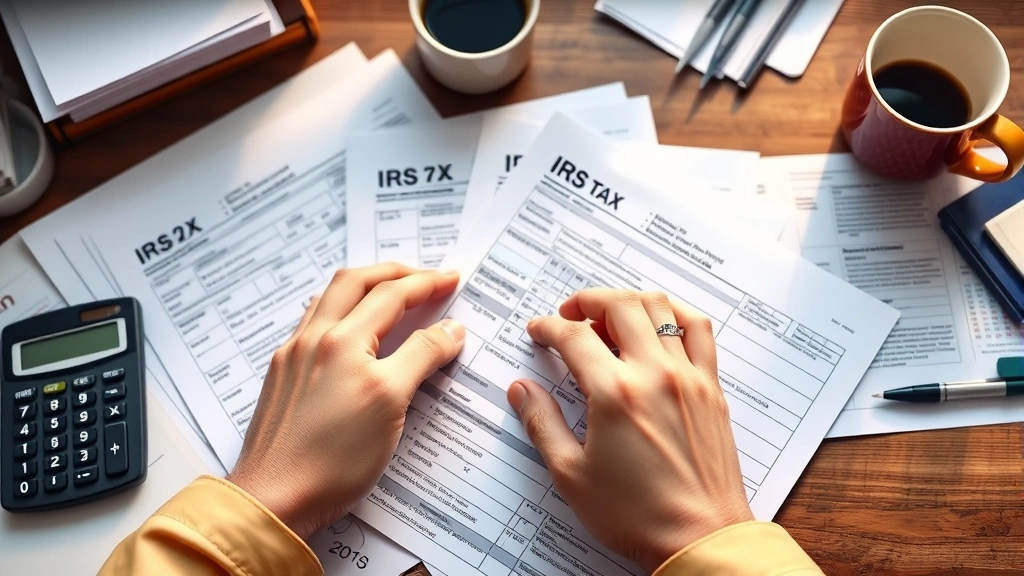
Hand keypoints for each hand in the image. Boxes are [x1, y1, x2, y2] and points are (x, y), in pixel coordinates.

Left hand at [227, 263, 464, 538]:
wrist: (273, 498)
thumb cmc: (332, 460)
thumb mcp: (391, 402)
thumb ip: (422, 356)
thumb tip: (450, 330)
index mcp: (342, 340)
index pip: (392, 296)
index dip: (427, 284)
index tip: (451, 280)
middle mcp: (314, 339)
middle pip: (356, 282)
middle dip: (393, 272)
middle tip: (423, 276)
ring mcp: (293, 356)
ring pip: (329, 299)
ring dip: (363, 286)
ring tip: (387, 291)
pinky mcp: (282, 377)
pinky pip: (312, 324)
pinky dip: (338, 310)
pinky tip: (346, 326)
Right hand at [507, 289, 752, 571]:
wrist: (700, 538)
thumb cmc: (639, 515)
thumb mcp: (571, 474)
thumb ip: (542, 423)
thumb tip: (521, 391)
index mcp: (615, 394)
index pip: (575, 336)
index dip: (549, 327)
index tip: (539, 330)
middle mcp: (655, 375)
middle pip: (619, 305)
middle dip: (587, 301)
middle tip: (570, 315)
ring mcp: (688, 377)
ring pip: (660, 307)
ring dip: (628, 301)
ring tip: (609, 315)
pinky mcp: (710, 388)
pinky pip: (699, 330)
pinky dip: (676, 312)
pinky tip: (660, 320)